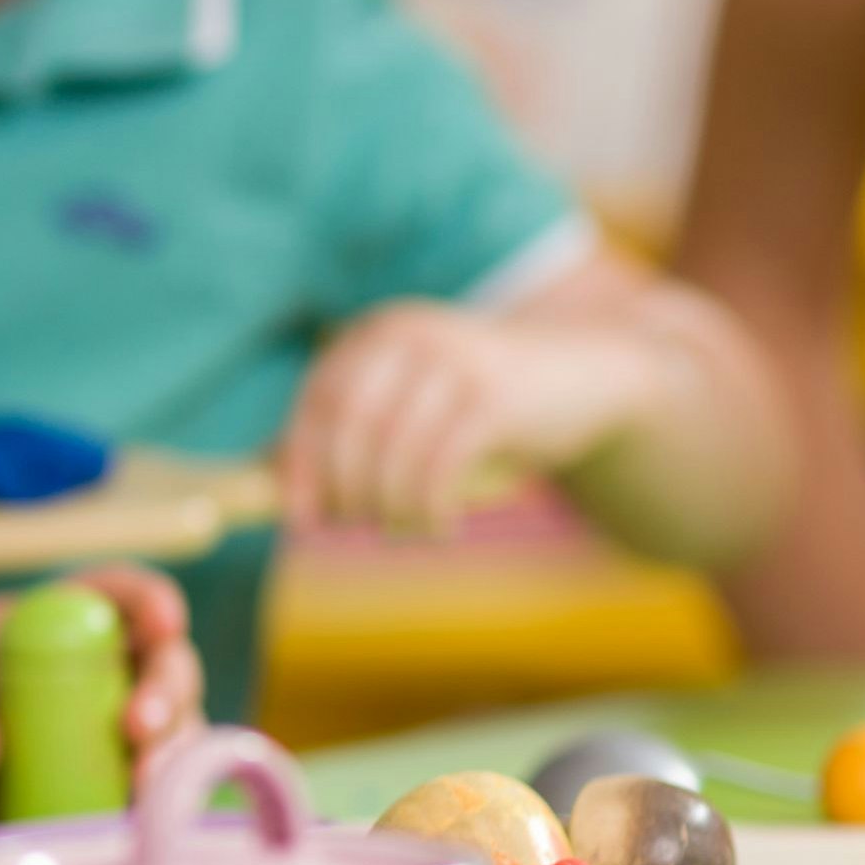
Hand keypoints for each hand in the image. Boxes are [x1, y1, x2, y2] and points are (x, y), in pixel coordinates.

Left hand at [0, 566, 200, 830]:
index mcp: (51, 624)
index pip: (116, 594)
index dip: (149, 601)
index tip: (163, 623)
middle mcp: (97, 675)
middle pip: (163, 669)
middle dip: (166, 695)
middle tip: (140, 733)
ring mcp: (108, 738)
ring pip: (171, 738)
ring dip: (170, 762)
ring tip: (141, 794)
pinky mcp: (107, 797)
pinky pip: (148, 802)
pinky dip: (152, 816)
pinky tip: (135, 836)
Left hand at [280, 300, 640, 536]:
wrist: (588, 374)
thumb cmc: (483, 400)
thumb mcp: (414, 402)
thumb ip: (355, 430)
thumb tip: (276, 480)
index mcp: (377, 334)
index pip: (318, 400)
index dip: (300, 463)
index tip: (298, 516)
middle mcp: (409, 335)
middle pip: (348, 425)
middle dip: (343, 488)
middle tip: (352, 527)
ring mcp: (452, 360)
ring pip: (393, 451)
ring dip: (388, 506)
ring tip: (401, 530)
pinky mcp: (493, 395)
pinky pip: (438, 465)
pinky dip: (428, 507)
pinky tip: (439, 525)